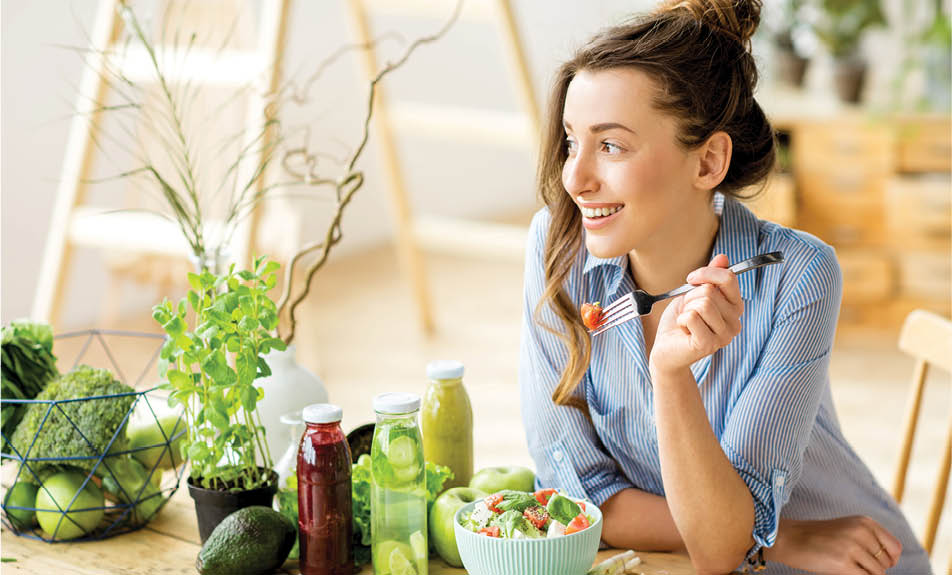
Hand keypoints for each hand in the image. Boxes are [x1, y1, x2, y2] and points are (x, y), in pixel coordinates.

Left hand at [649, 254, 742, 374]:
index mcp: (735, 308)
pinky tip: (683, 331)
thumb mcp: (694, 294)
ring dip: (686, 309)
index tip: (691, 279)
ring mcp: (723, 336)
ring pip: (703, 303)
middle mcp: (735, 323)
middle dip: (691, 297)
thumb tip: (723, 257)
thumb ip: (710, 278)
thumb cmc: (680, 322)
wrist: (665, 349)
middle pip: (711, 291)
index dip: (707, 273)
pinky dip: (681, 320)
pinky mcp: (708, 344)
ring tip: (686, 322)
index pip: (729, 278)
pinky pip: (692, 317)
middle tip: (687, 312)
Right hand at [769, 516, 901, 573]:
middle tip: (853, 563)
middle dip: (874, 568)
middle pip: (886, 563)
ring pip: (877, 573)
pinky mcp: (844, 563)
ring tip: (845, 565)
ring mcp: (853, 547)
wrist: (790, 538)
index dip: (890, 559)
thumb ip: (870, 539)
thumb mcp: (848, 529)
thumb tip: (892, 560)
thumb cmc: (819, 537)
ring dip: (864, 574)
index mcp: (865, 522)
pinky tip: (842, 570)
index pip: (895, 547)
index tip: (877, 562)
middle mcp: (862, 532)